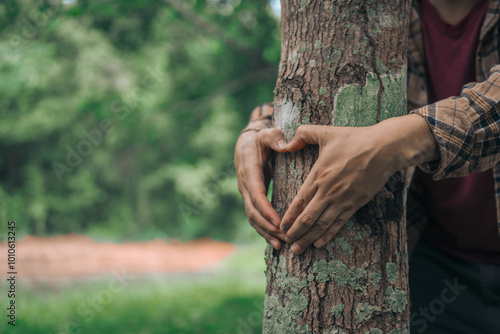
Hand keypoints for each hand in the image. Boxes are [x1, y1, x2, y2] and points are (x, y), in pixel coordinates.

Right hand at [235, 127, 287, 249]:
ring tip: (281, 245)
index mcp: (249, 170)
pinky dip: (264, 230)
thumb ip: (275, 138)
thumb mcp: (267, 134)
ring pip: (252, 218)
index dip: (266, 210)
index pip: (256, 194)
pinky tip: (276, 241)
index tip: (279, 222)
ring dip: (265, 232)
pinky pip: (255, 218)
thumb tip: (284, 145)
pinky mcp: (251, 199)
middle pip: (253, 211)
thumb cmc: (261, 138)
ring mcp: (246, 193)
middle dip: (268, 226)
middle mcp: (245, 184)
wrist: (247, 145)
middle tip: (285, 238)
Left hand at [280, 115, 438, 254]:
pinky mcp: (356, 203)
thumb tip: (286, 144)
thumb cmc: (354, 139)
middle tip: (285, 242)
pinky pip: (339, 223)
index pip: (299, 201)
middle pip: (307, 218)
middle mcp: (329, 191)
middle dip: (295, 233)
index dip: (288, 217)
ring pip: (322, 225)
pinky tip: (320, 243)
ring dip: (308, 238)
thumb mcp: (325, 132)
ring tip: (297, 250)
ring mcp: (343, 199)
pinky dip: (328, 235)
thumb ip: (302, 135)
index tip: (280, 227)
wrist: (384, 148)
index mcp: (318, 175)